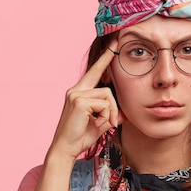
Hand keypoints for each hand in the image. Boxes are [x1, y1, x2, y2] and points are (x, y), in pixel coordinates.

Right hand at [49, 42, 121, 159]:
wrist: (66, 149)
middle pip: (107, 87)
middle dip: (114, 106)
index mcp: (80, 92)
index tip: (114, 42)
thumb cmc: (81, 137)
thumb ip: (111, 114)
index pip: (95, 71)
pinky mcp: (79, 101)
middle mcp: (76, 89)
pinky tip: (98, 123)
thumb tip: (124, 113)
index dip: (105, 57)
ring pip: (108, 96)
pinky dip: (107, 115)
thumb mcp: (100, 123)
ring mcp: (76, 94)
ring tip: (104, 125)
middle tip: (111, 122)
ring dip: (111, 113)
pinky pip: (104, 103)